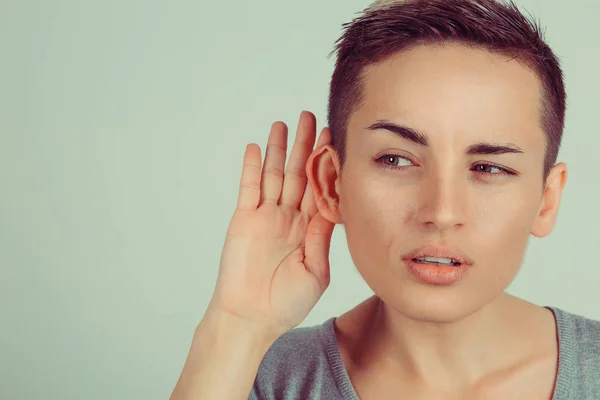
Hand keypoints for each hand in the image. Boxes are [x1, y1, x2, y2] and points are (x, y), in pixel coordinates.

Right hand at [207, 111, 334, 340]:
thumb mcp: (316, 271)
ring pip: (274, 175)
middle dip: (305, 146)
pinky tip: (255, 148)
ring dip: (278, 149)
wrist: (252, 318)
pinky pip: (248, 188)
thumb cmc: (286, 303)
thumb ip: (320, 238)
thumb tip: (331, 207)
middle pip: (298, 173)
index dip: (325, 164)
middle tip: (311, 117)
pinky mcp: (243, 220)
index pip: (319, 188)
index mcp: (308, 229)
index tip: (334, 140)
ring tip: (283, 124)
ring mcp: (264, 216)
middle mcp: (288, 217)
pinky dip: (250, 168)